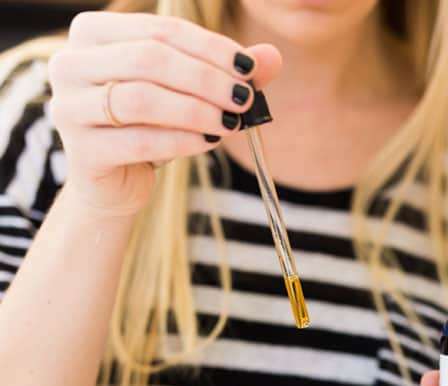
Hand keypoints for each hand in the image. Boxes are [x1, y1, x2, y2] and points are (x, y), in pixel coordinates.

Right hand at [48, 11, 281, 216]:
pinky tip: (209, 142)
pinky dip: (181, 140)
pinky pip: (140, 141)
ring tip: (232, 122)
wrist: (113, 185)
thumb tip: (271, 57)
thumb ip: (222, 72)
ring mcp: (69, 108)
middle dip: (205, 78)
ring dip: (196, 109)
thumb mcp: (184, 94)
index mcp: (92, 34)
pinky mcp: (82, 151)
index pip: (159, 30)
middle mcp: (70, 64)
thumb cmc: (147, 128)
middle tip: (244, 98)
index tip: (249, 68)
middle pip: (149, 59)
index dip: (209, 47)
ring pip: (142, 98)